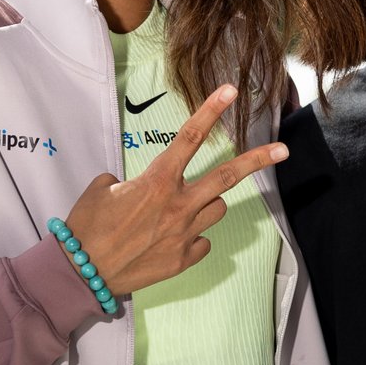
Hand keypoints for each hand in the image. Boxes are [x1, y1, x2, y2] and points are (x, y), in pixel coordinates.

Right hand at [63, 85, 286, 295]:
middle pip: (228, 176)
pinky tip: (168, 241)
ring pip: (217, 209)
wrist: (82, 273)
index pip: (189, 138)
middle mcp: (178, 205)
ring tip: (181, 210)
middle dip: (259, 160)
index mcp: (157, 181)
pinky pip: (202, 241)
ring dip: (207, 204)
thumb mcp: (101, 190)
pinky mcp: (184, 259)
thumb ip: (126, 181)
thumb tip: (133, 185)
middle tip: (282, 150)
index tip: (230, 91)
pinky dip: (191, 238)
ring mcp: (185, 234)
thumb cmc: (87, 227)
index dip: (211, 110)